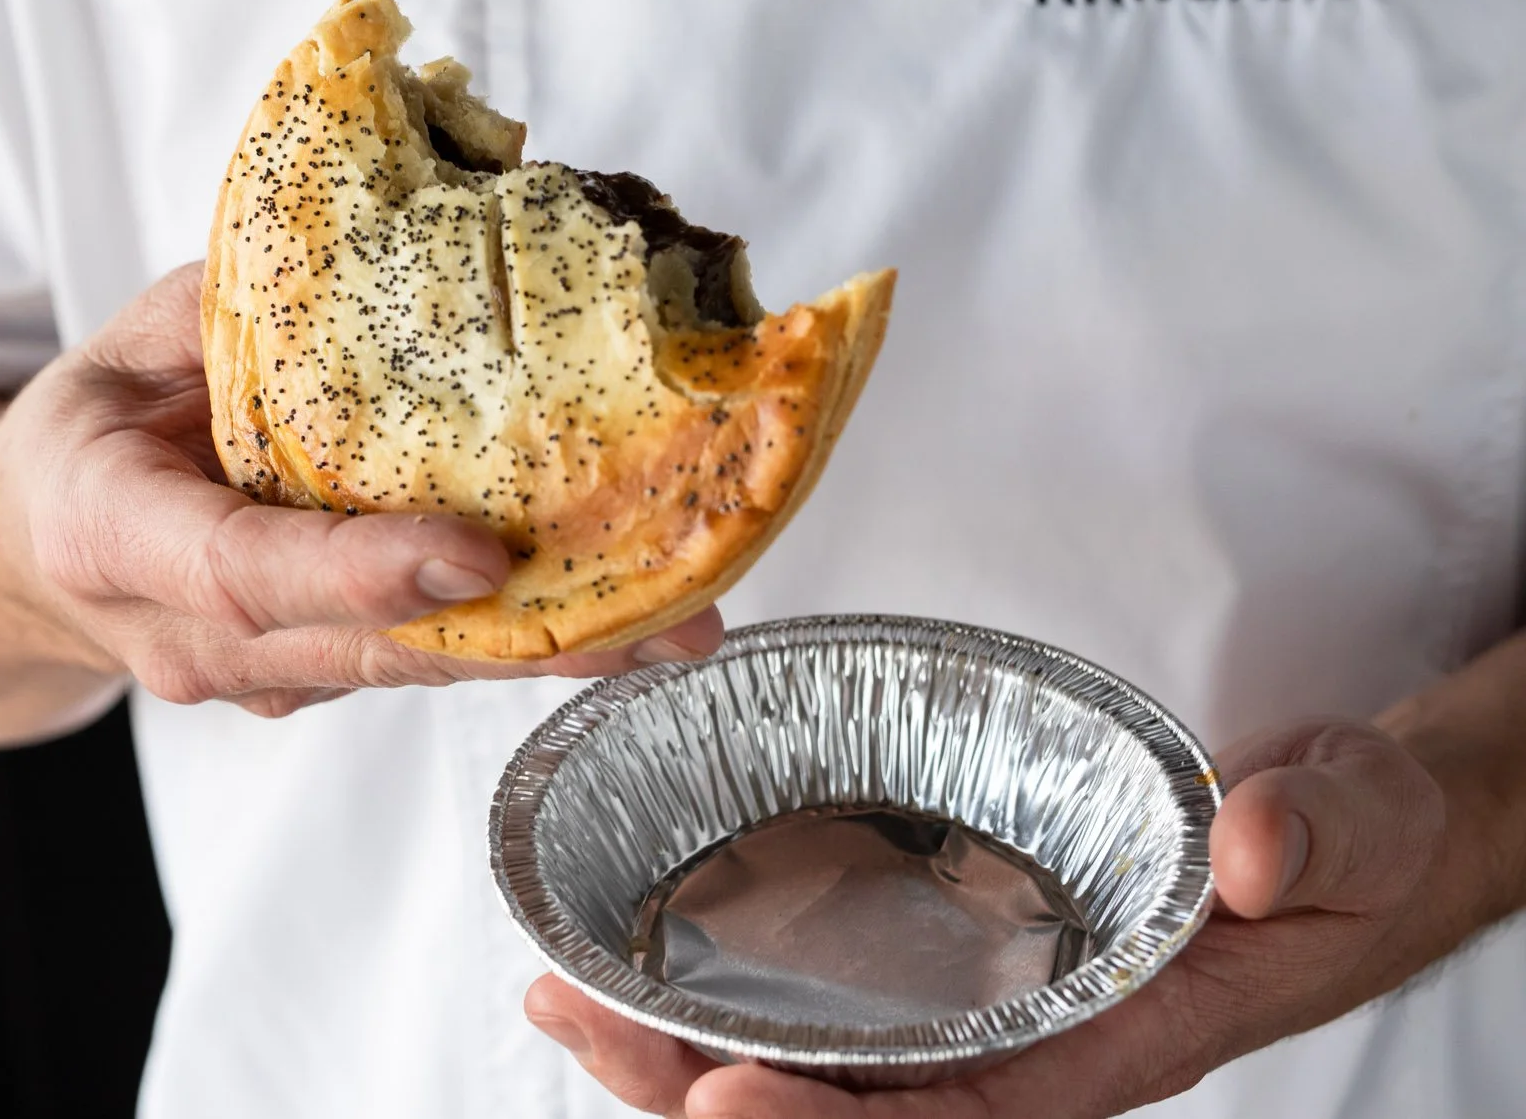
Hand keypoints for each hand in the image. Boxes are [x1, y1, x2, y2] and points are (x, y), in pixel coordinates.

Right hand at [0, 262, 723, 717]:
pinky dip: (516, 640)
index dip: (360, 572)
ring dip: (546, 652)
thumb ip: (244, 310)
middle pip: (362, 650)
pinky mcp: (314, 677)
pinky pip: (417, 662)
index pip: (242, 570)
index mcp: (111, 535)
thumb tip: (399, 237)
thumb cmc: (92, 427)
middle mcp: (187, 635)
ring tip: (680, 625)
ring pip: (408, 671)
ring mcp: (255, 673)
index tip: (475, 559)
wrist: (31, 547)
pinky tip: (625, 617)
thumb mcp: (134, 337)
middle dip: (515, 639)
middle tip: (655, 624)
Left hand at [524, 718, 1445, 1117]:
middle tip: (580, 1025)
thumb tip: (1253, 848)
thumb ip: (1314, 834)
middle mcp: (1016, 1044)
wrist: (1325, 834)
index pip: (954, 1117)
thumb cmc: (1338, 847)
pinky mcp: (942, 948)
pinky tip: (624, 956)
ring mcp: (971, 1003)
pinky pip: (819, 987)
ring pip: (807, 1054)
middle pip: (842, 1103)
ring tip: (561, 1001)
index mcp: (1102, 1048)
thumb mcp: (1353, 825)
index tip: (727, 1094)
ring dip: (679, 1043)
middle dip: (702, 1086)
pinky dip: (718, 978)